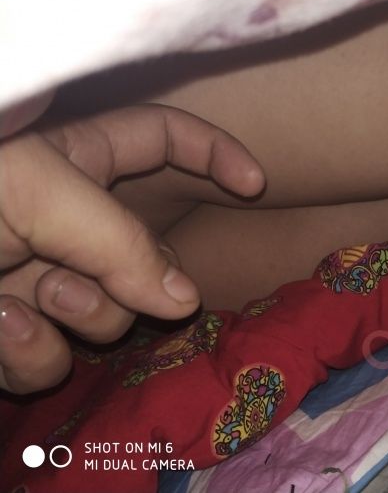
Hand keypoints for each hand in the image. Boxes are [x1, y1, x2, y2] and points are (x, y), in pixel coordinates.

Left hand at [0, 105, 264, 393]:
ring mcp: (43, 277)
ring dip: (74, 316)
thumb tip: (186, 299)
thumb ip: (120, 242)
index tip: (255, 186)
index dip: (215, 154)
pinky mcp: (13, 330)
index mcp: (76, 162)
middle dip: (132, 280)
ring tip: (20, 300)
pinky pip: (55, 356)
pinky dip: (27, 352)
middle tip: (78, 278)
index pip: (164, 138)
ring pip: (107, 314)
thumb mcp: (36, 192)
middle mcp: (68, 221)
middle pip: (147, 256)